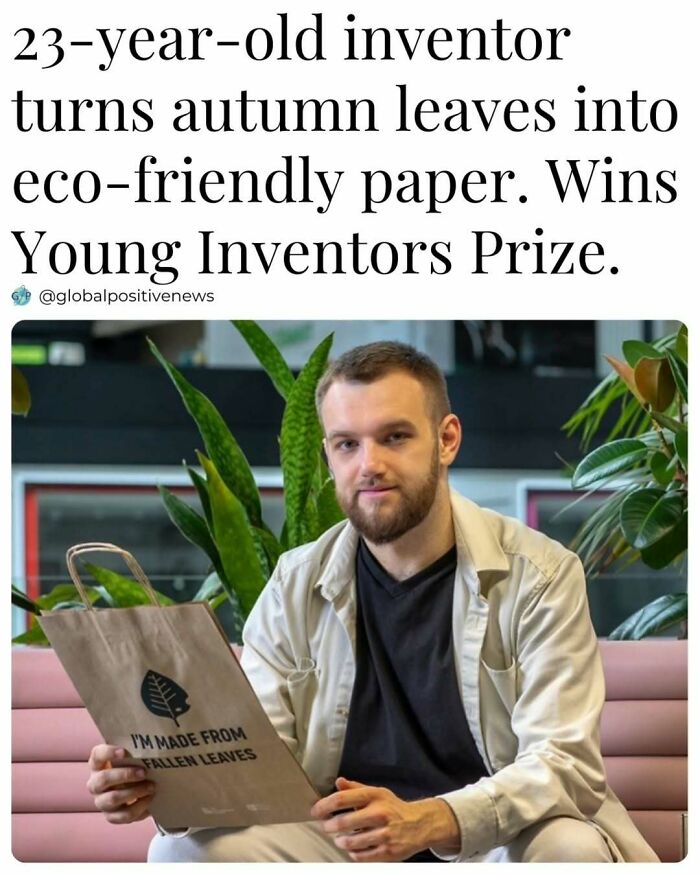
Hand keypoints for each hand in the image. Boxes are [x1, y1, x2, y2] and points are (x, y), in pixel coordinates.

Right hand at [86, 744, 154, 823]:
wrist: (132, 787)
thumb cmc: (131, 766)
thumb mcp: (130, 756)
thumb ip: (134, 749)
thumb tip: (153, 742)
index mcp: (97, 764)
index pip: (97, 755)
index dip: (108, 753)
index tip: (124, 751)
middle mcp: (95, 783)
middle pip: (103, 780)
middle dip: (125, 775)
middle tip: (144, 772)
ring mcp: (101, 801)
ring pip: (113, 799)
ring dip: (134, 793)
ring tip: (151, 787)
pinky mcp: (111, 816)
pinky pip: (123, 816)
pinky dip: (139, 808)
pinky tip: (150, 799)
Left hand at [310, 777, 459, 861]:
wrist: (419, 824)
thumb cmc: (393, 808)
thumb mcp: (377, 793)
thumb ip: (356, 788)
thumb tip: (338, 782)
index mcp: (374, 796)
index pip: (343, 799)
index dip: (325, 805)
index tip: (316, 811)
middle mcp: (379, 813)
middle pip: (344, 822)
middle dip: (329, 826)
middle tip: (326, 827)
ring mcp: (384, 834)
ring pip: (351, 841)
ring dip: (340, 841)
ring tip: (339, 838)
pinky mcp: (388, 851)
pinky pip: (361, 856)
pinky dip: (353, 853)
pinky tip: (352, 848)